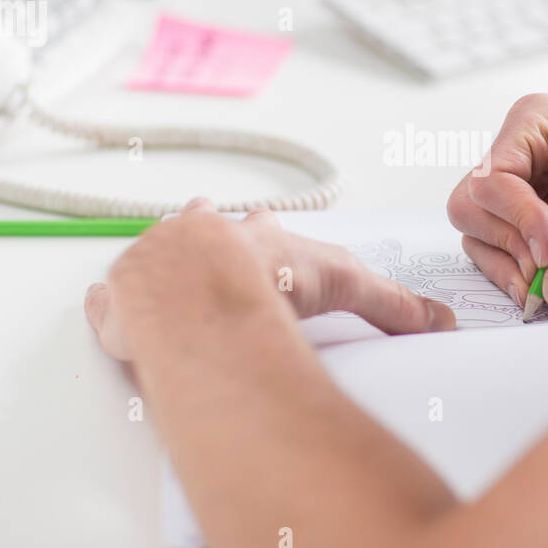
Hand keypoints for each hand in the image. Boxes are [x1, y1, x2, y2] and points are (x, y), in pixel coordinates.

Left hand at [85, 198, 455, 361]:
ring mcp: (155, 270)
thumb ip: (394, 304)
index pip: (258, 228)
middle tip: (206, 258)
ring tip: (163, 292)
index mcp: (247, 235)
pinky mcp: (120, 305)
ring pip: (153, 263)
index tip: (263, 231)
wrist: (206, 290)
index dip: (262, 233)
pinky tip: (116, 318)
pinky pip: (109, 305)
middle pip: (195, 233)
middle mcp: (197, 241)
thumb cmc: (270, 279)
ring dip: (158, 273)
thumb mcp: (346, 285)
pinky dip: (112, 313)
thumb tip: (439, 319)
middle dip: (200, 240)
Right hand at [448, 94, 547, 306]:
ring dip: (512, 265)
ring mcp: (525, 191)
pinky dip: (522, 276)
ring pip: (481, 236)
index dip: (517, 217)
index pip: (490, 178)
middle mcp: (521, 156)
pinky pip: (505, 255)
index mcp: (534, 125)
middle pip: (471, 208)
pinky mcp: (537, 223)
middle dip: (509, 244)